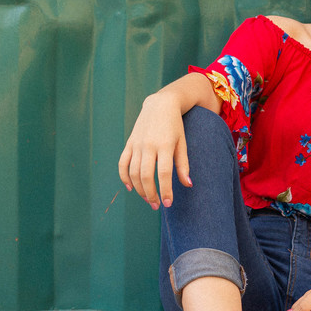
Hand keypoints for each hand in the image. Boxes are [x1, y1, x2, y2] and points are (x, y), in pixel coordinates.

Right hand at [118, 92, 191, 208]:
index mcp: (165, 145)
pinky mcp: (129, 143)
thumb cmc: (175, 126)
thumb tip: (188, 185)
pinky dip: (124, 177)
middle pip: (146, 176)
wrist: (160, 104)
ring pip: (133, 172)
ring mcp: (137, 144)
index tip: (168, 204)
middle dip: (151, 194)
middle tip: (157, 206)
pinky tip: (131, 188)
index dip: (165, 190)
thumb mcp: (182, 143)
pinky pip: (122, 163)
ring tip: (148, 199)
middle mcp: (149, 145)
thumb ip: (183, 164)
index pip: (163, 173)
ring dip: (139, 189)